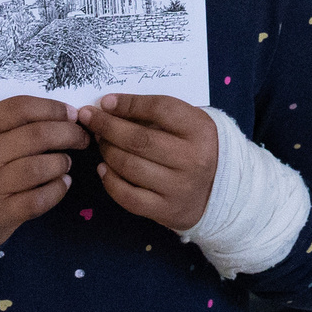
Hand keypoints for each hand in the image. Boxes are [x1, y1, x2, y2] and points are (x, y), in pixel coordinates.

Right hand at [0, 96, 88, 248]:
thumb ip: (11, 124)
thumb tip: (62, 113)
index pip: (22, 107)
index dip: (54, 108)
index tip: (72, 114)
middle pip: (38, 135)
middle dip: (69, 134)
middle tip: (81, 138)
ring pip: (41, 167)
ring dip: (63, 163)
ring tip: (66, 163)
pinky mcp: (2, 213)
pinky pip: (40, 199)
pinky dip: (58, 189)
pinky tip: (62, 184)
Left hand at [81, 93, 218, 230]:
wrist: (222, 192)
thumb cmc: (198, 149)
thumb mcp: (191, 125)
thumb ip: (159, 115)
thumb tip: (112, 107)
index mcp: (201, 130)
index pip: (160, 109)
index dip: (129, 104)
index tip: (105, 101)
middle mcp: (192, 159)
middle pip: (139, 139)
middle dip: (107, 126)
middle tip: (89, 118)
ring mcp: (178, 187)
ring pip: (129, 166)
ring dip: (106, 151)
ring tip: (100, 142)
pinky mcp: (165, 210)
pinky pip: (127, 196)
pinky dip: (109, 180)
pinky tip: (103, 168)